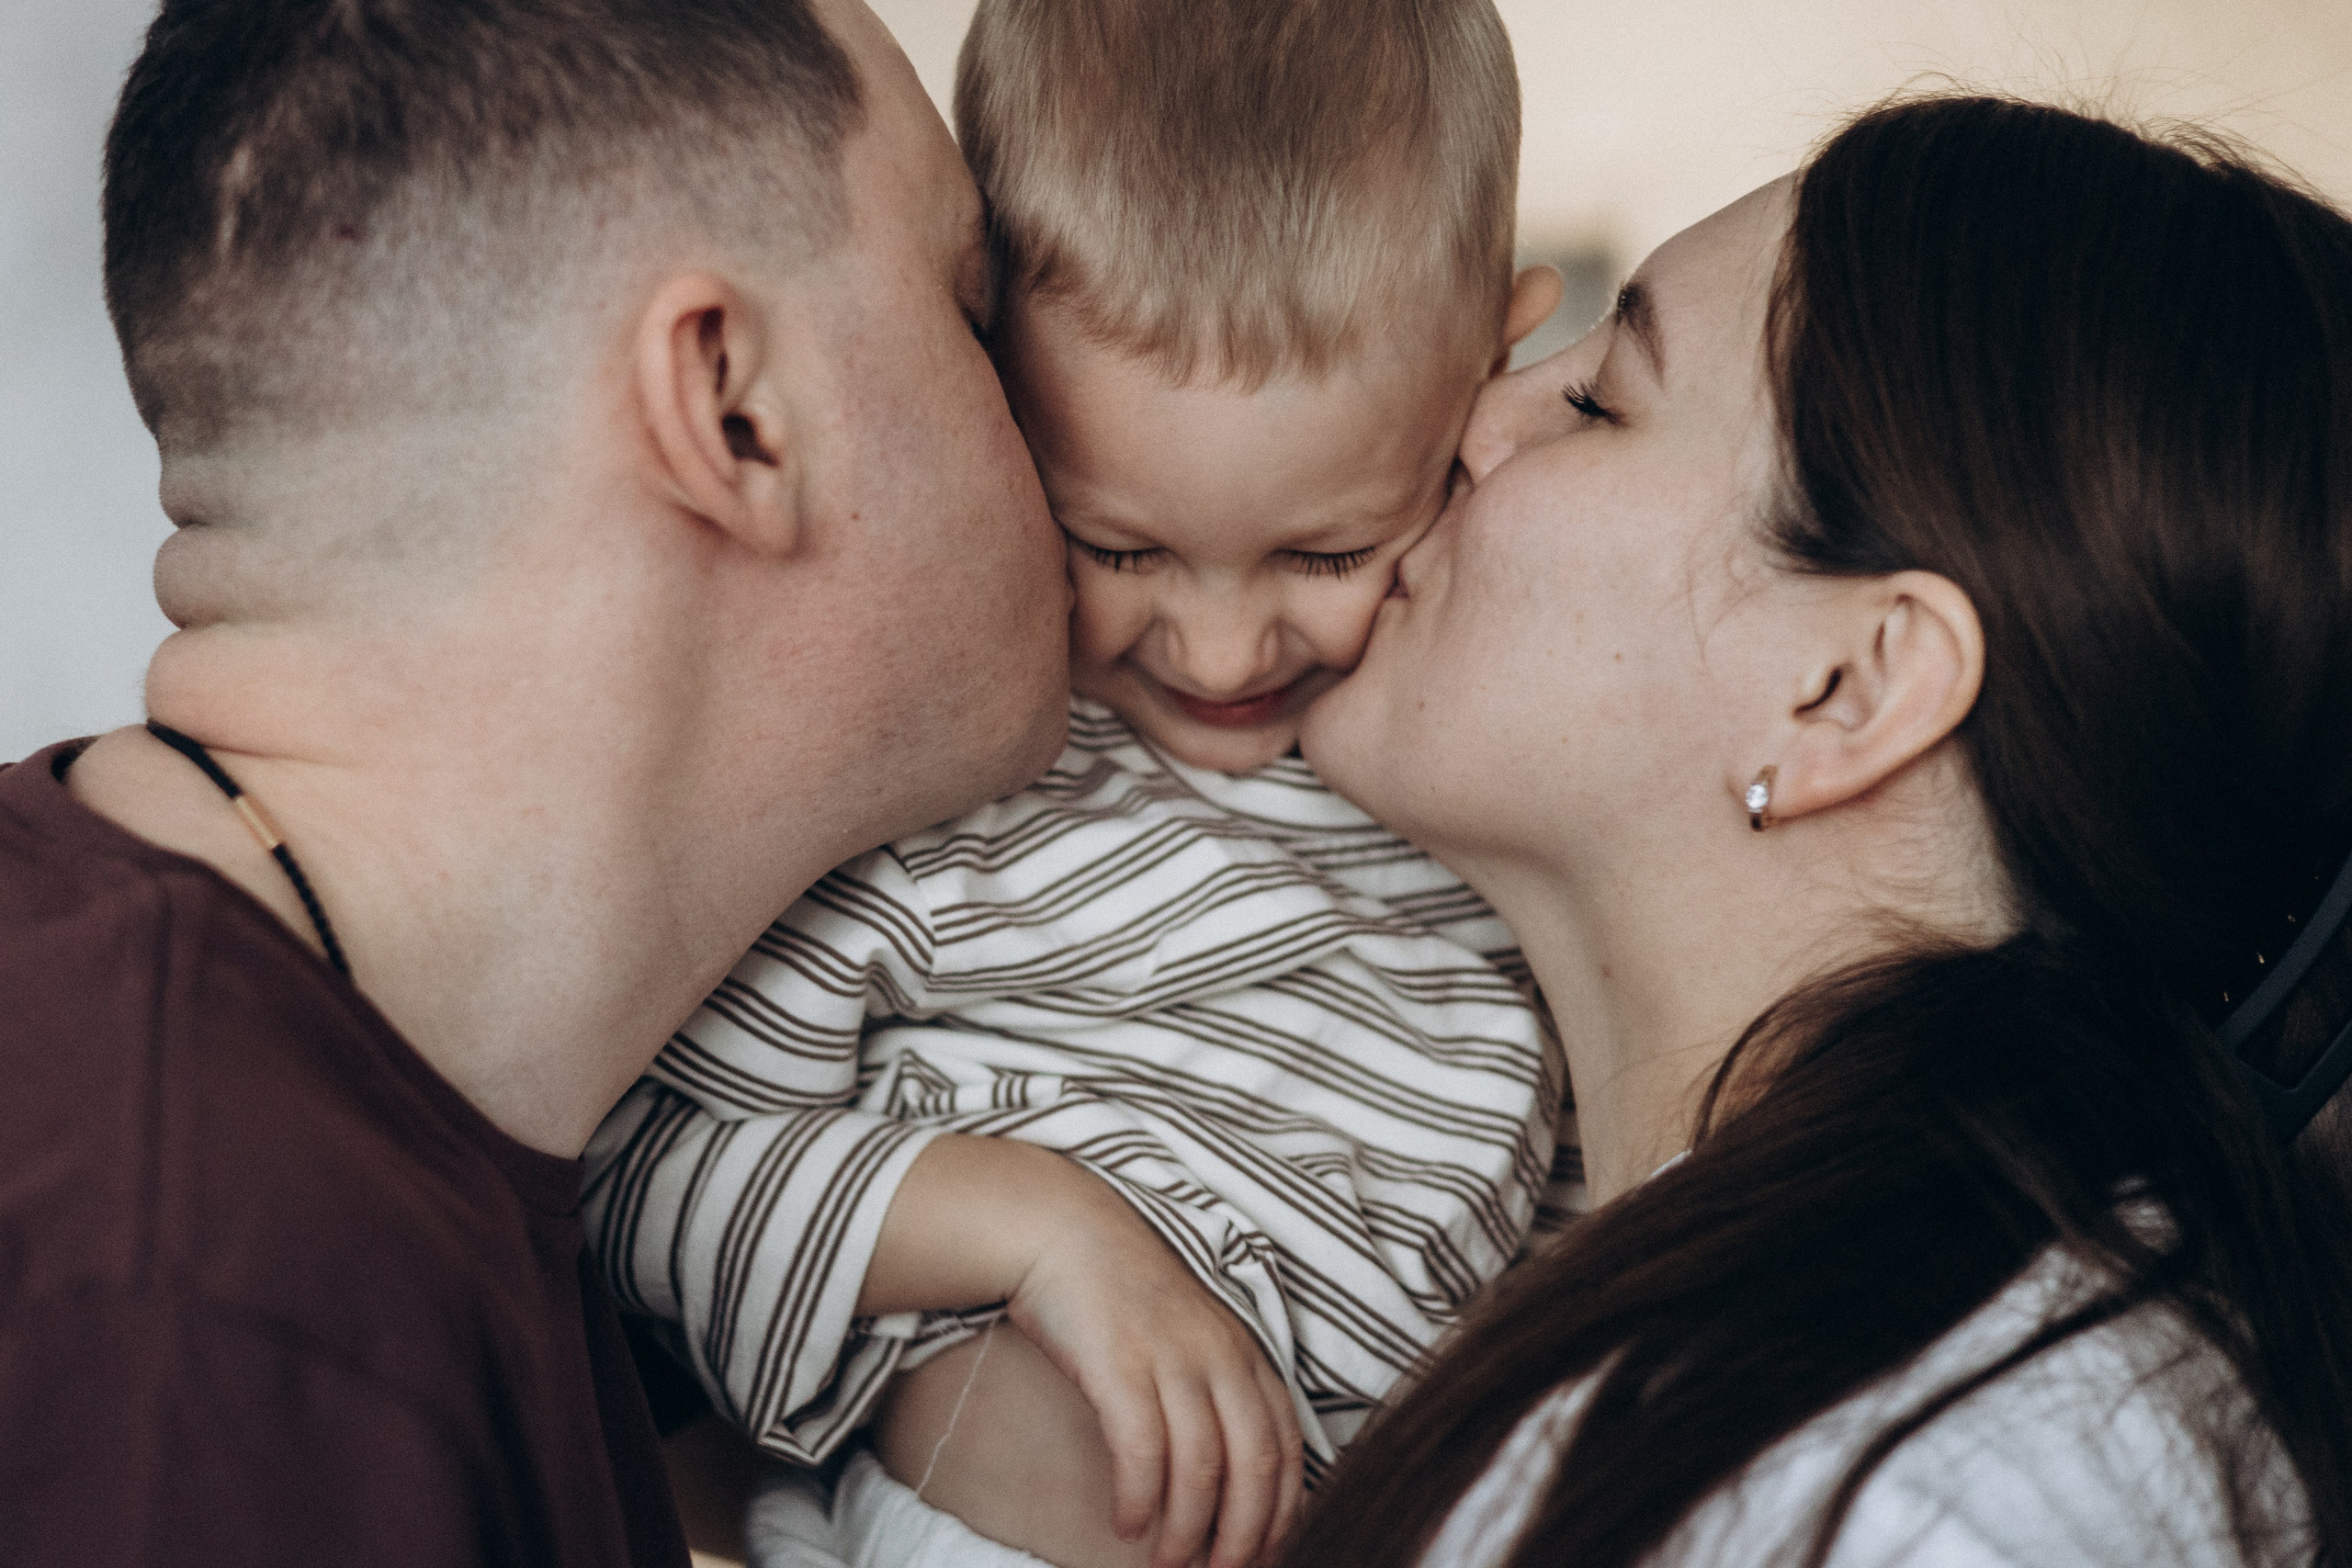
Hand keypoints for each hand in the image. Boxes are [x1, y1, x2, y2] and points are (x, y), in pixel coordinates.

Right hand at [1005, 1181, 1305, 1567]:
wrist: (1065, 1232)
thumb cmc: (1125, 1294)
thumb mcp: (1193, 1334)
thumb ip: (1219, 1390)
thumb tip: (1229, 1476)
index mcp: (1245, 1352)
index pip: (1287, 1446)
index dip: (1284, 1512)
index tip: (1267, 1555)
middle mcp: (1219, 1356)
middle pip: (1253, 1467)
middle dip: (1244, 1537)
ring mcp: (1170, 1359)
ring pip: (1200, 1469)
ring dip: (1187, 1532)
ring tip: (1169, 1564)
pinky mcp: (1119, 1364)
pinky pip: (1141, 1451)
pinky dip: (1138, 1498)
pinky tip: (1125, 1523)